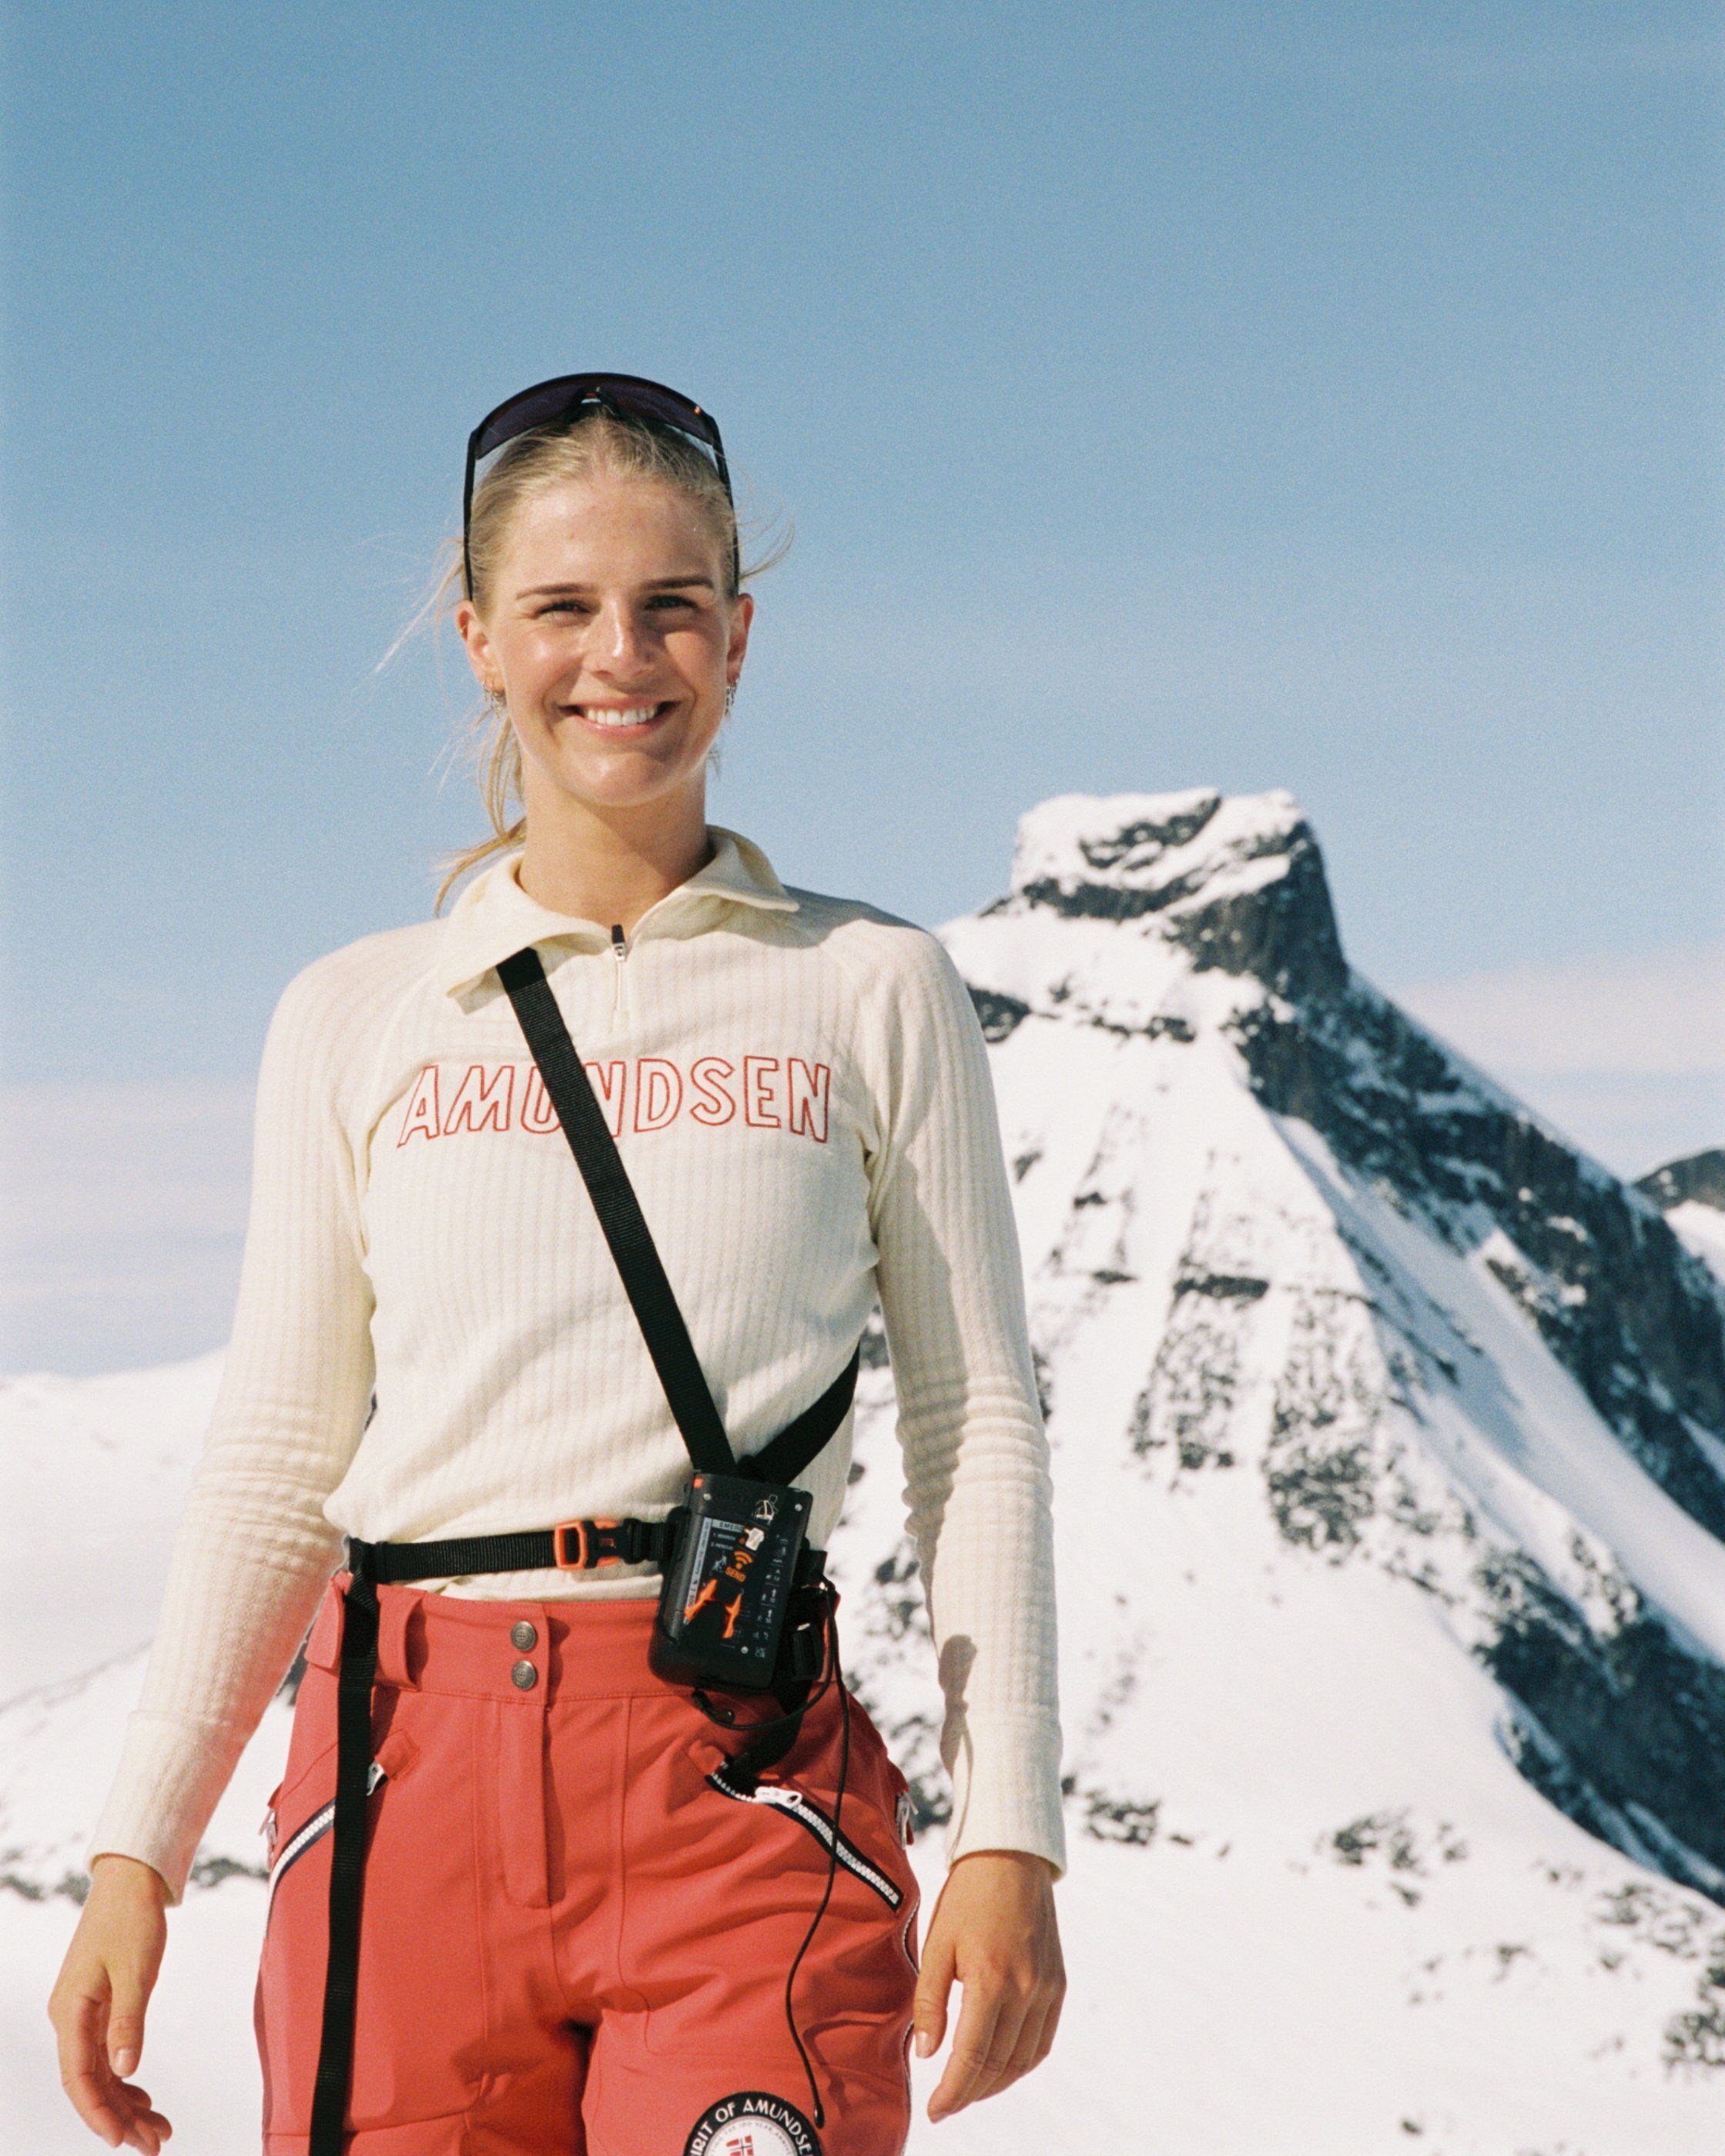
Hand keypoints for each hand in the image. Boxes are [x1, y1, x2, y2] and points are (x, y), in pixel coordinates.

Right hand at [48, 1854, 173, 2151]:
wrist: (130, 1881)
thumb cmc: (131, 1919)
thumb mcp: (135, 1970)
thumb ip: (127, 2021)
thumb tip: (125, 2071)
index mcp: (70, 2012)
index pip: (79, 2077)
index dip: (99, 2112)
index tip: (123, 2140)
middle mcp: (70, 2019)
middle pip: (91, 2082)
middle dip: (121, 2117)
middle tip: (155, 2145)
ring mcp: (82, 2014)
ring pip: (101, 2072)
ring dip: (127, 2103)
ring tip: (159, 2130)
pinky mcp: (98, 2007)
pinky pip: (107, 2054)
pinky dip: (126, 2078)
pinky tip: (145, 2098)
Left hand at [912, 1846, 1064, 2122]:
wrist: (1012, 1859)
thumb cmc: (968, 1898)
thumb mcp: (937, 1945)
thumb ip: (930, 2002)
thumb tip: (926, 2054)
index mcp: (992, 1981)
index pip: (972, 2058)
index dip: (952, 2092)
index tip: (935, 2111)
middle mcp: (1026, 1991)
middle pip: (998, 2066)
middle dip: (970, 2093)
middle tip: (946, 2104)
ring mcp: (1047, 1990)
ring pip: (1023, 2061)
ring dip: (995, 2084)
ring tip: (968, 2090)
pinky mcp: (1057, 1985)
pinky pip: (1042, 2041)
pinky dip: (1021, 2063)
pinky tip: (1000, 2067)